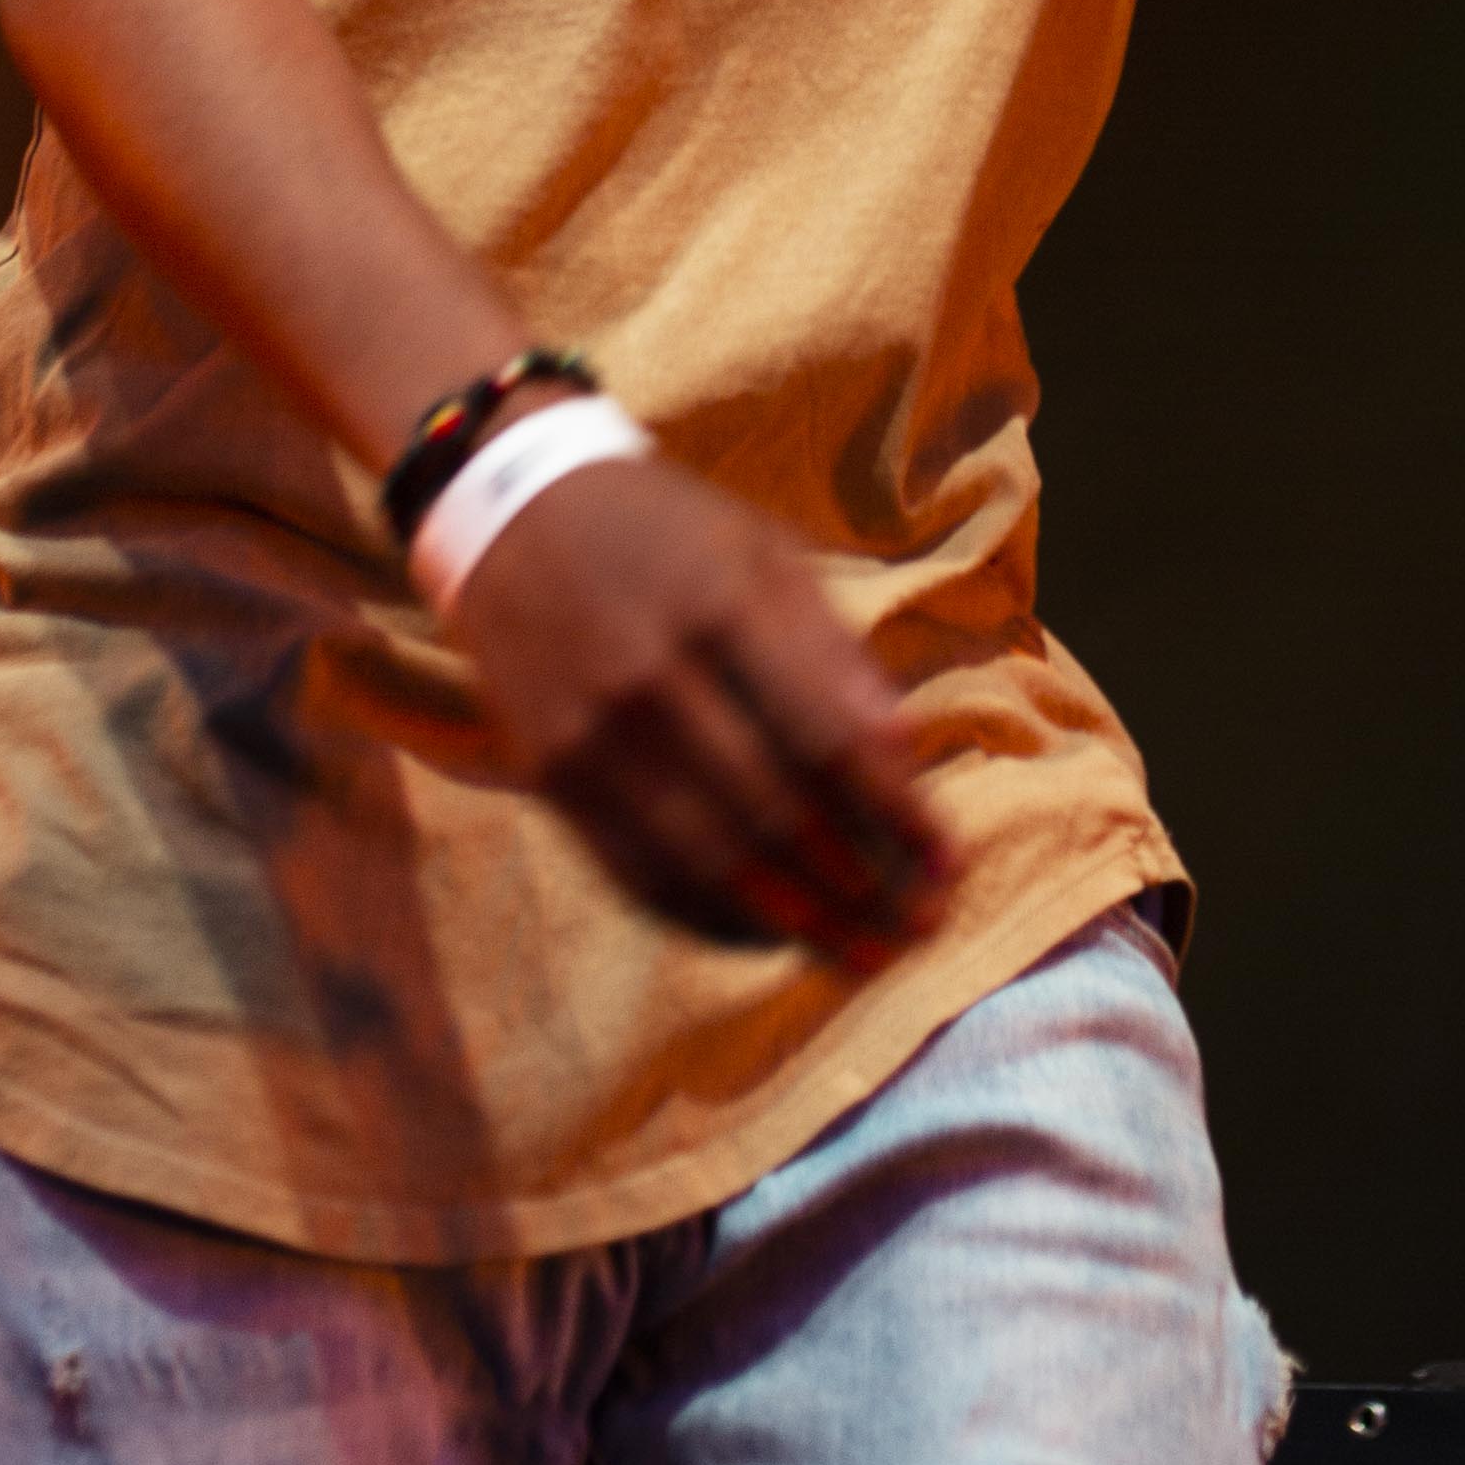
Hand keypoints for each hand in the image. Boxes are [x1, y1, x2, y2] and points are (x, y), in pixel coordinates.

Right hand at [441, 449, 953, 975]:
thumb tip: (905, 755)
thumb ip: (834, 652)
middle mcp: (652, 678)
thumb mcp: (763, 552)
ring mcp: (592, 734)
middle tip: (916, 931)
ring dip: (795, 923)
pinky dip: (710, 918)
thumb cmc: (669, 531)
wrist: (515, 510)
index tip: (949, 865)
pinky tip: (767, 935)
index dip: (896, 815)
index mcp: (722, 607)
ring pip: (707, 861)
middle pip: (773, 815)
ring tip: (858, 953)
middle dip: (858, 889)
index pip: (827, 739)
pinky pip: (638, 872)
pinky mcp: (550, 774)